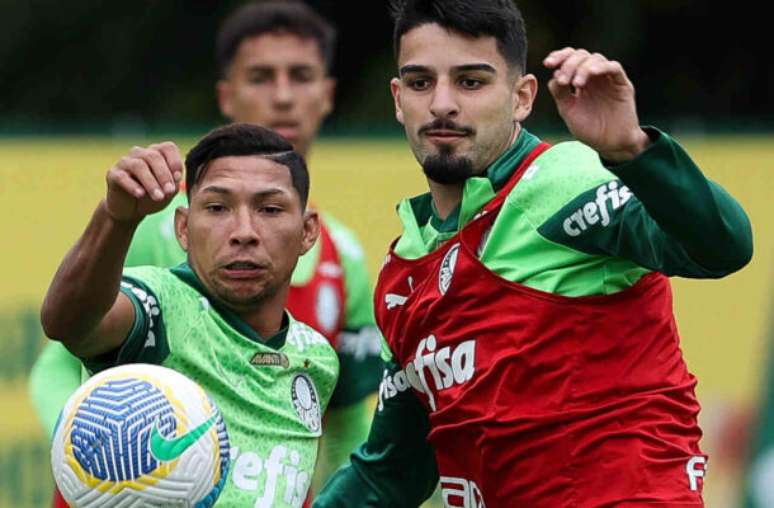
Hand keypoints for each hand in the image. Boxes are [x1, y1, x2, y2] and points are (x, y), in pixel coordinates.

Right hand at [105, 142, 182, 222]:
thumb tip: (176, 177)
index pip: (168, 148)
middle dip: (164, 175)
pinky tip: (140, 194)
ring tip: (158, 197)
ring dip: (151, 182)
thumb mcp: (168, 191)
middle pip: (153, 156)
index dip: (174, 161)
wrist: (131, 210)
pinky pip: (122, 177)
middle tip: (169, 191)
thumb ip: (173, 183)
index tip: (178, 178)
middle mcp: (141, 153)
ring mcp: (125, 162)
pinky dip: (132, 186)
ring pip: (139, 166)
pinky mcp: (113, 174)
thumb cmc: (153, 196)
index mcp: (157, 153)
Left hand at [544, 48, 649, 162]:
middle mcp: (594, 77)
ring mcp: (608, 79)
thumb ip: (560, 94)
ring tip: (576, 83)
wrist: (610, 144)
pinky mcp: (622, 84)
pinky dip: (602, 67)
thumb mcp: (568, 111)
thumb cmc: (589, 129)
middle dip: (569, 64)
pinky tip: (592, 73)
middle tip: (563, 80)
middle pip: (581, 55)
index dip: (558, 57)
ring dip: (582, 67)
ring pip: (596, 59)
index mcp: (579, 81)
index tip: (547, 63)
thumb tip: (553, 75)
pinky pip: (614, 67)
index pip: (569, 59)